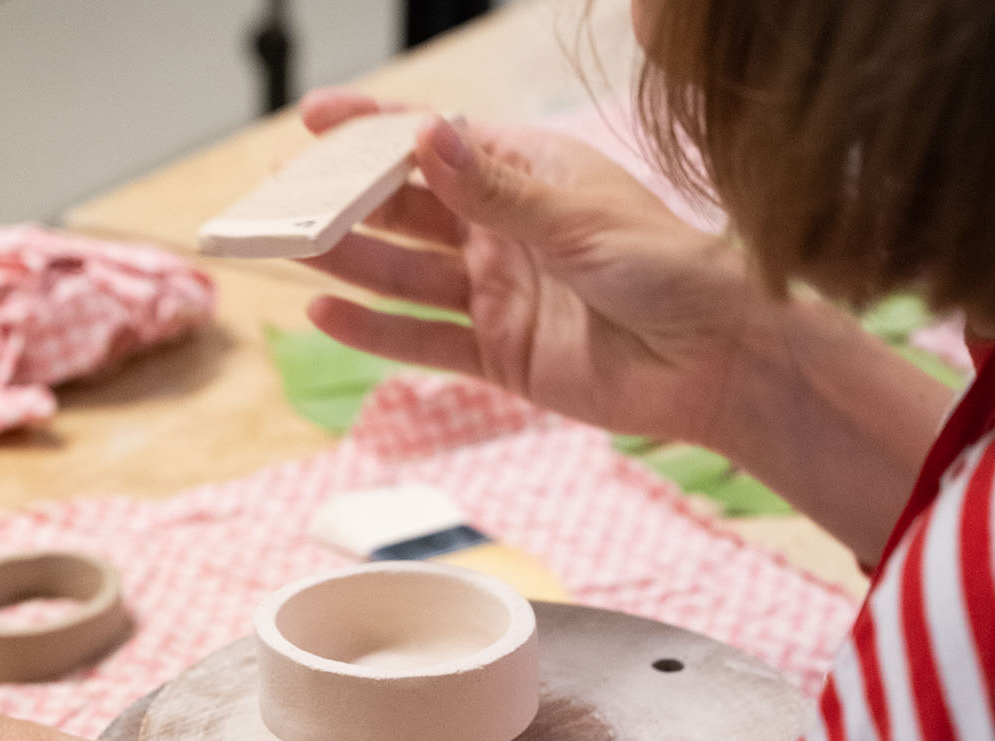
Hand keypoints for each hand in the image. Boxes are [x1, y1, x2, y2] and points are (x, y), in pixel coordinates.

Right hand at [299, 93, 950, 561]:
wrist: (716, 363)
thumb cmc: (670, 271)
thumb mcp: (575, 219)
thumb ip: (494, 189)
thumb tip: (424, 135)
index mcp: (529, 176)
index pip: (434, 146)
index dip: (371, 134)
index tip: (312, 123)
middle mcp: (506, 232)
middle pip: (406, 213)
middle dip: (343, 203)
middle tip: (278, 198)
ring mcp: (500, 297)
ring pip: (406, 277)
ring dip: (348, 265)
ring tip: (287, 252)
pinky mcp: (502, 358)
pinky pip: (426, 342)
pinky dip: (377, 332)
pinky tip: (326, 316)